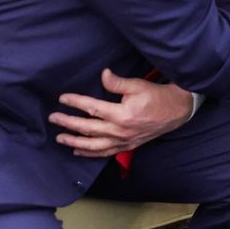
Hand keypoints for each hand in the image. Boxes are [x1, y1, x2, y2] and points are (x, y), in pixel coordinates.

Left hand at [50, 68, 193, 157]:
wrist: (176, 111)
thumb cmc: (157, 96)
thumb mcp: (138, 85)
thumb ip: (118, 82)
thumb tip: (103, 75)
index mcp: (122, 114)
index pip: (92, 108)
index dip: (76, 102)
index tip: (63, 98)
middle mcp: (120, 131)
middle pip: (88, 128)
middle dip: (68, 123)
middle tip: (53, 118)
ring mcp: (123, 141)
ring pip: (93, 145)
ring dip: (75, 142)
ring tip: (60, 138)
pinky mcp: (127, 146)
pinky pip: (105, 153)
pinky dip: (90, 153)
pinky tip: (78, 152)